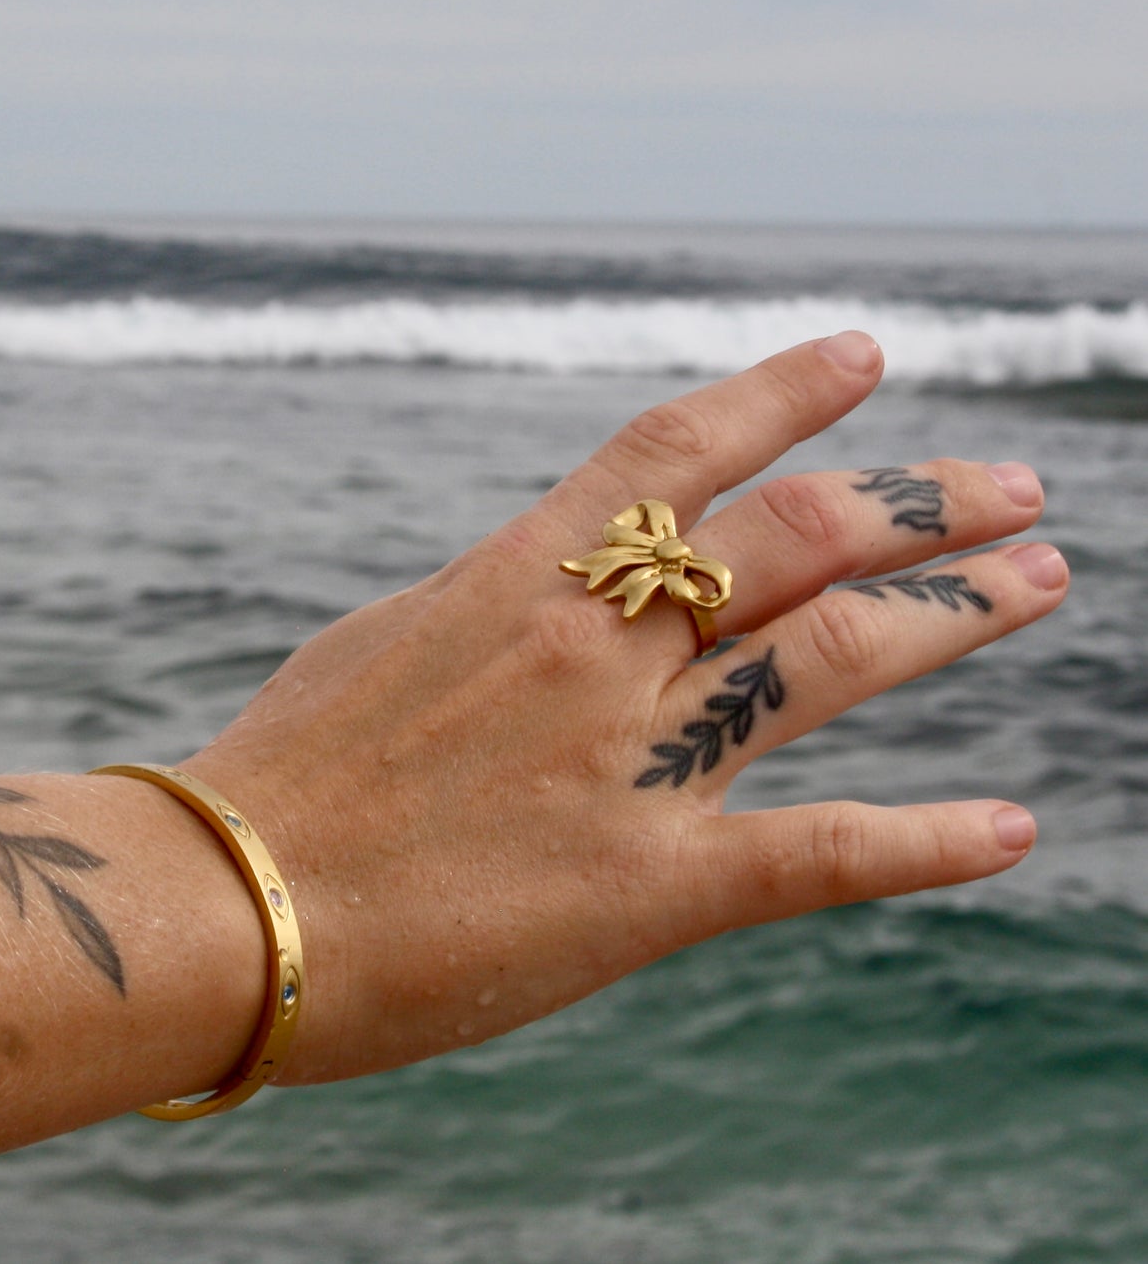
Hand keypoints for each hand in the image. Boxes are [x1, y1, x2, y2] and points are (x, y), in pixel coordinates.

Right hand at [186, 334, 1068, 1084]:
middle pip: (799, 539)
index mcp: (520, 575)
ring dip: (953, 612)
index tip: (868, 355)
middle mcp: (593, 648)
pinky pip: (812, 853)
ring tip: (1042, 577)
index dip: (787, 389)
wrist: (221, 908)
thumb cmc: (285, 768)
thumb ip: (496, 605)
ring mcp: (627, 763)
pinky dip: (923, 842)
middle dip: (921, 501)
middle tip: (1016, 485)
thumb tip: (563, 583)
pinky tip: (1012, 830)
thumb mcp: (390, 640)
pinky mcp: (644, 888)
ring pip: (832, 660)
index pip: (681, 444)